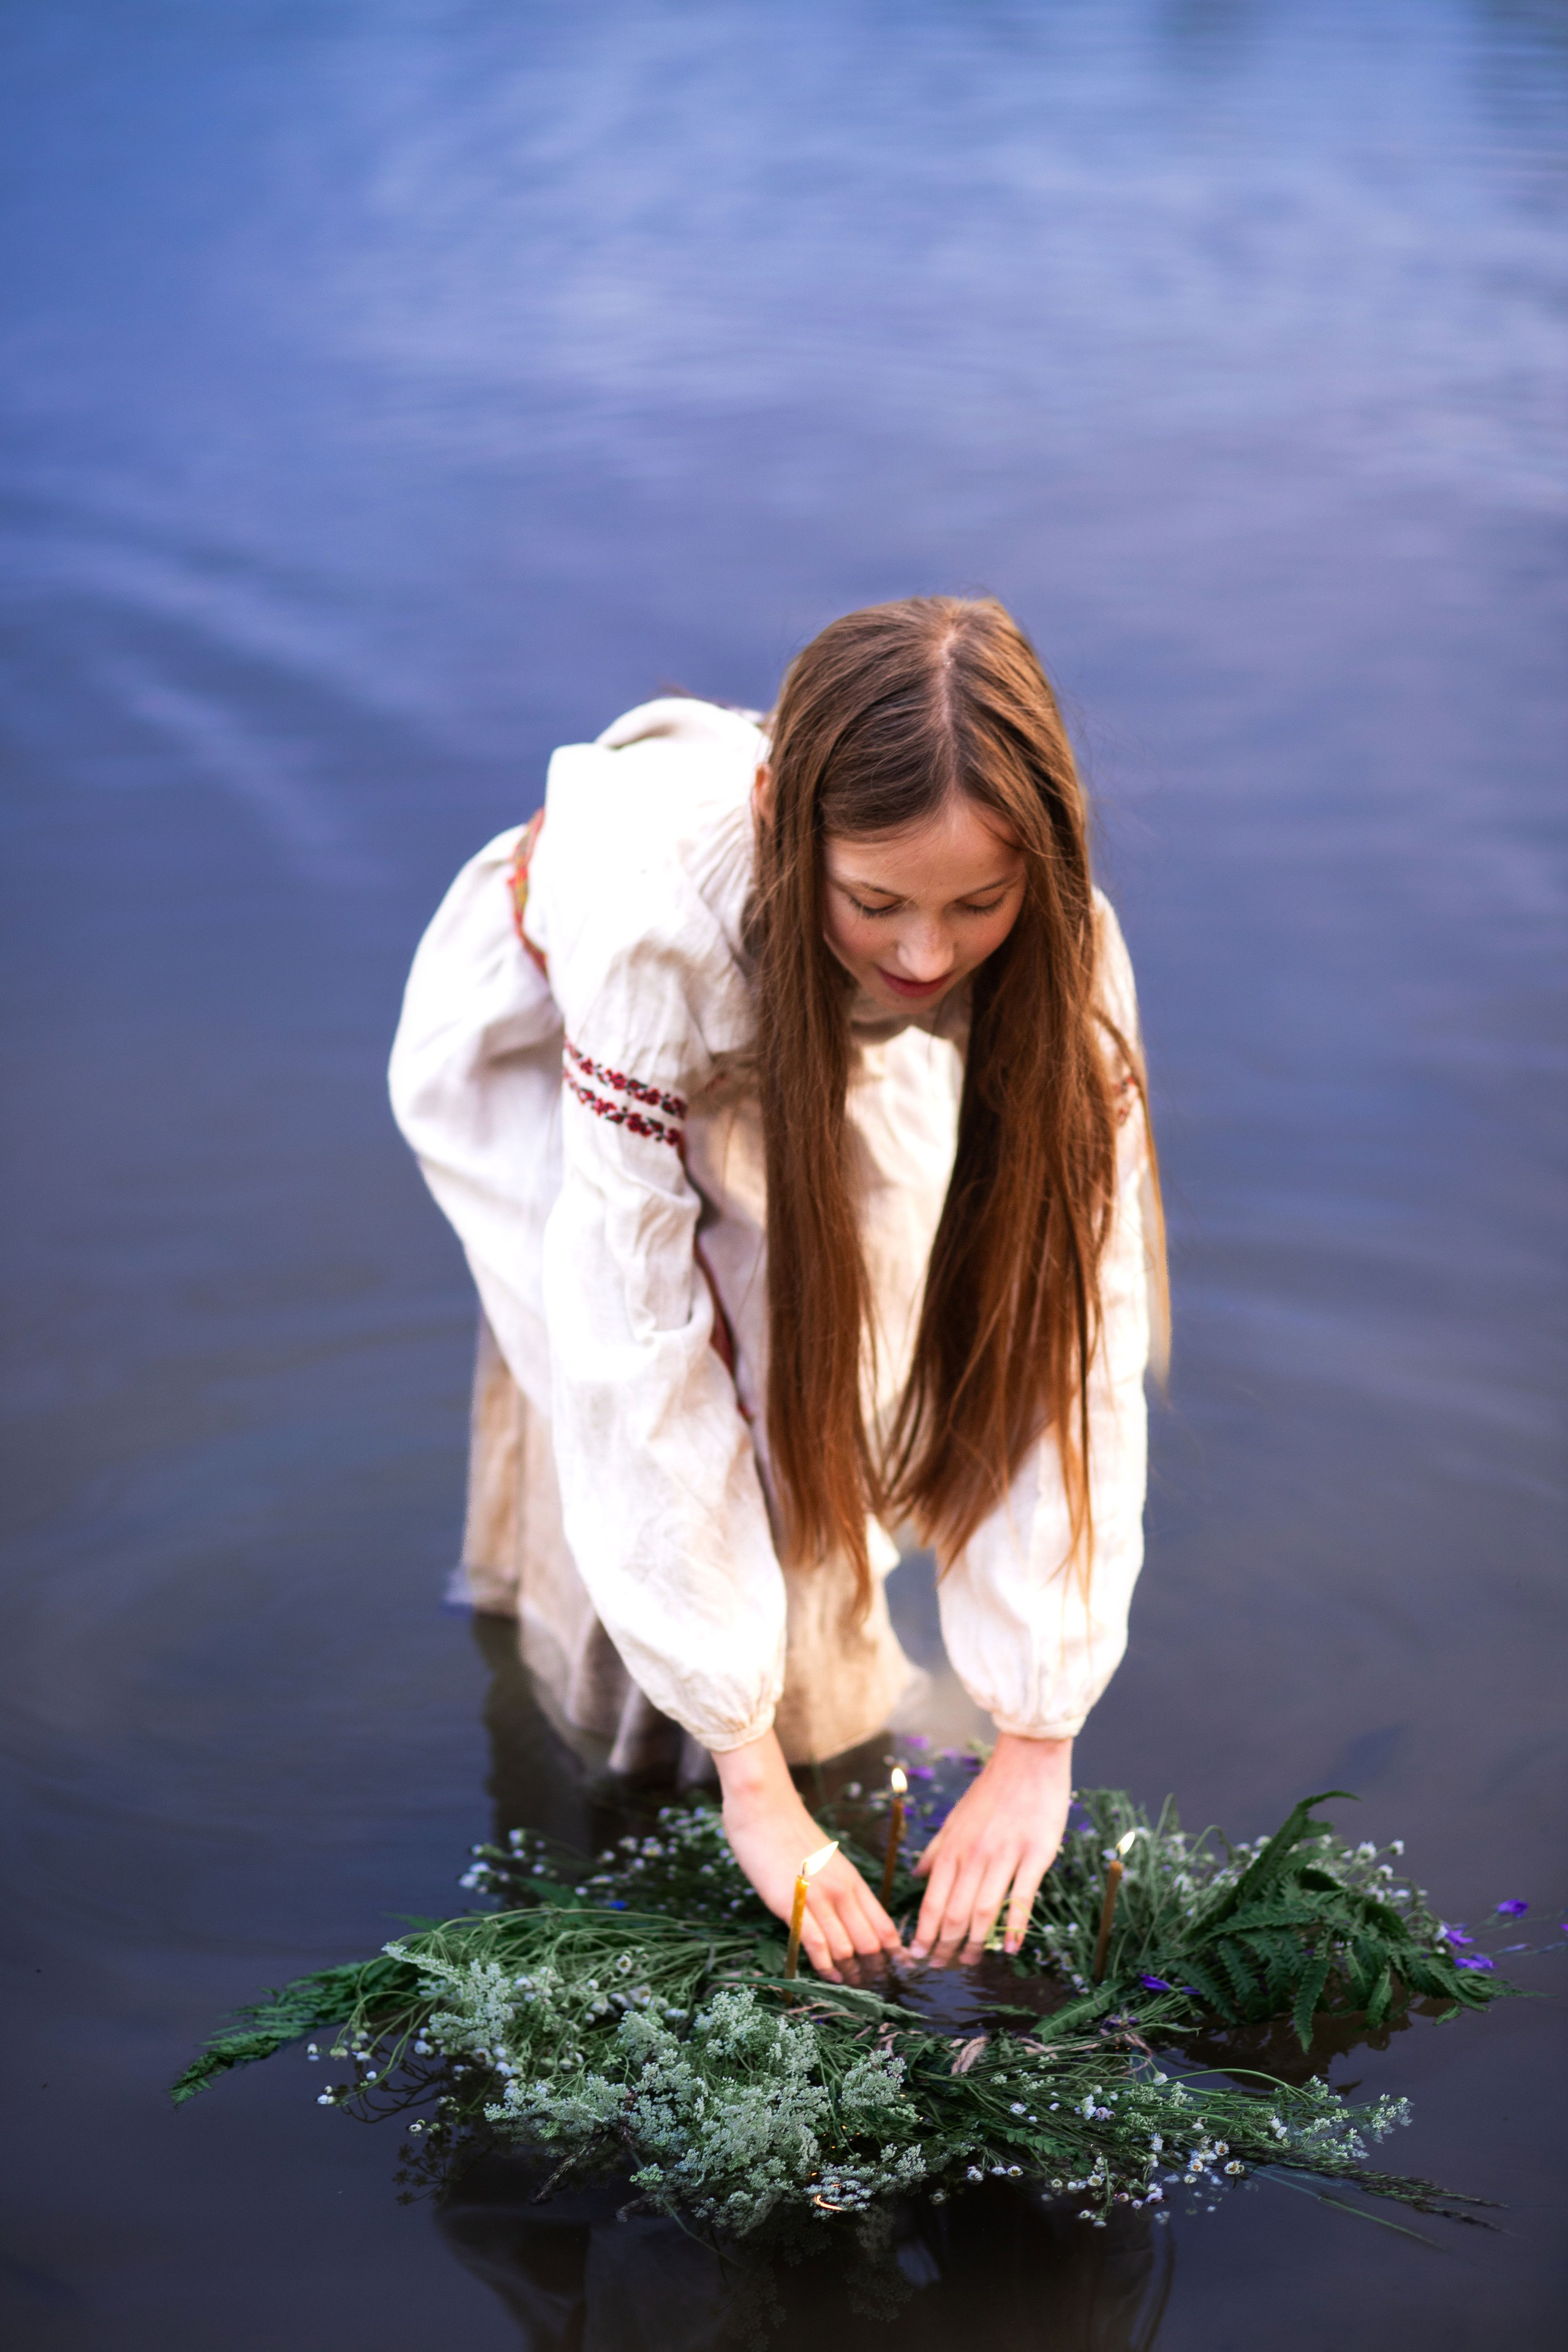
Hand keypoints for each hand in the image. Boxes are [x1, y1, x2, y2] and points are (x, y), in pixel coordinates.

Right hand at [715, 1729, 899, 1980]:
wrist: (765, 1809)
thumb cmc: (792, 1835)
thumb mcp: (828, 1863)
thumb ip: (841, 1889)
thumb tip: (850, 1922)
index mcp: (855, 1880)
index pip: (886, 1926)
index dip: (895, 1955)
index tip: (896, 1973)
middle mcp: (843, 1891)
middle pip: (872, 1942)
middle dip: (875, 1970)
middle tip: (871, 1987)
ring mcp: (819, 1897)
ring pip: (848, 1948)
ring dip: (852, 1974)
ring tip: (851, 1987)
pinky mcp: (793, 1904)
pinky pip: (818, 1943)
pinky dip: (827, 1966)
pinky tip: (829, 1976)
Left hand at [910, 1733, 1072, 1966]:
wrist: (1027, 1759)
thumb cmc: (990, 1790)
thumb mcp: (955, 1818)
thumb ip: (936, 1850)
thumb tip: (917, 1876)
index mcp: (952, 1848)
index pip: (932, 1901)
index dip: (923, 1933)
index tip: (918, 1957)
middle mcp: (974, 1855)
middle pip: (955, 1913)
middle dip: (945, 1947)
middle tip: (942, 1968)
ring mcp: (1005, 1856)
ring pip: (984, 1911)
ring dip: (975, 1944)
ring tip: (970, 1962)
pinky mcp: (1036, 1855)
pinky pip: (1022, 1897)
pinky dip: (1014, 1927)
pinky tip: (1009, 1949)